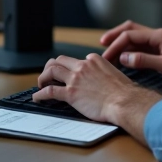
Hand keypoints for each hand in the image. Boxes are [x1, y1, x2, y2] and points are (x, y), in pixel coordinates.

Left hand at [33, 54, 158, 124]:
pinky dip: (40, 94)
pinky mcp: (71, 93)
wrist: (125, 101)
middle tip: (48, 75)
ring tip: (41, 84)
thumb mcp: (115, 74)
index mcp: (94, 60)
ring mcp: (75, 79)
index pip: (76, 60)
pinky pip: (50, 91)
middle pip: (59, 60)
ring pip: (51, 71)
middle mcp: (83, 66)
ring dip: (43, 77)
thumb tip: (102, 79)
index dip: (71, 67)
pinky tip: (37, 98)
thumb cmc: (124, 92)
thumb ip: (104, 72)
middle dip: (51, 67)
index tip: (69, 75)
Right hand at [101, 21, 161, 78]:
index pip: (130, 35)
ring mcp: (158, 39)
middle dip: (114, 35)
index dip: (116, 45)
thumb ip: (144, 61)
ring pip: (134, 34)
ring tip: (109, 49)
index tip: (106, 57)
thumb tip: (124, 58)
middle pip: (130, 28)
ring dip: (121, 40)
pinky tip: (123, 55)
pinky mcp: (159, 46)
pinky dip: (129, 46)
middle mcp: (156, 34)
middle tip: (101, 45)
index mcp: (157, 36)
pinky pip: (140, 43)